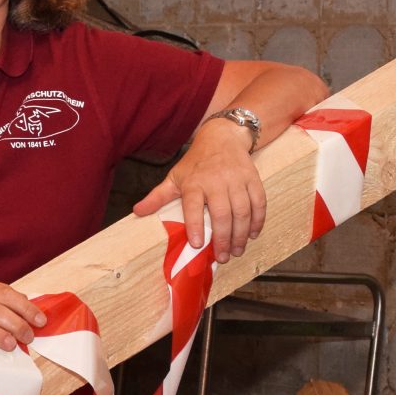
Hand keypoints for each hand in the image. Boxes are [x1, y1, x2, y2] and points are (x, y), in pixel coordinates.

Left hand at [133, 118, 264, 261]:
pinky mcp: (252, 179)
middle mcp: (216, 181)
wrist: (222, 137)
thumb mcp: (175, 177)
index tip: (197, 244)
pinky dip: (258, 221)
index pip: (193, 206)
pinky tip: (253, 234)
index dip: (195, 225)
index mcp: (194, 182)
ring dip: (241, 234)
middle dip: (224, 238)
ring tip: (237, 251)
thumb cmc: (196, 162)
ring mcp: (237, 179)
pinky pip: (259, 202)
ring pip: (242, 211)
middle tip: (223, 257)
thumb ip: (158, 196)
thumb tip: (137, 211)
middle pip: (222, 213)